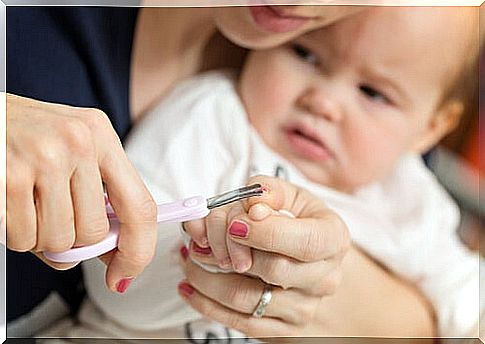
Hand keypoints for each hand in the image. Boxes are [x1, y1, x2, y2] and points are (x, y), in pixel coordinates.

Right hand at [6, 93, 156, 291]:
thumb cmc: (25, 136)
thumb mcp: (71, 152)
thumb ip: (96, 200)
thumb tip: (113, 255)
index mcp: (101, 136)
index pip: (141, 206)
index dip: (137, 251)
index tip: (124, 274)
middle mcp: (79, 142)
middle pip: (94, 232)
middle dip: (72, 240)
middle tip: (50, 216)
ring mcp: (45, 158)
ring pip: (58, 240)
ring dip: (40, 237)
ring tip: (27, 204)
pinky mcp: (10, 176)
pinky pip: (23, 238)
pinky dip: (15, 234)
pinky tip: (10, 204)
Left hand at [179, 175, 350, 335]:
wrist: (310, 260)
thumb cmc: (294, 221)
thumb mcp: (288, 195)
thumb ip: (269, 192)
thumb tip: (252, 207)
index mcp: (332, 238)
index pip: (304, 243)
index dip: (265, 233)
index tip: (234, 223)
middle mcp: (325, 277)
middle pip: (273, 270)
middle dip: (228, 251)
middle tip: (200, 239)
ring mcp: (306, 308)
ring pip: (247, 298)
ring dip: (207, 277)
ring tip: (190, 257)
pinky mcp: (284, 329)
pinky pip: (240, 323)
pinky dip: (207, 304)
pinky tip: (190, 286)